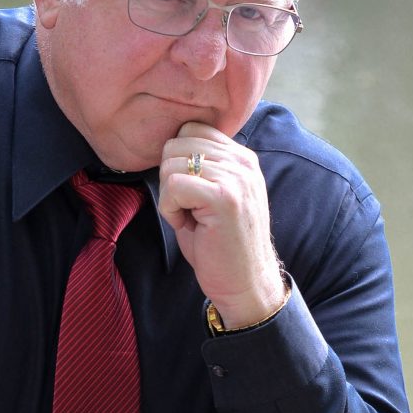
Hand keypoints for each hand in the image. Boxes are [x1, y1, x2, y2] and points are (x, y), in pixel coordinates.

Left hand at [158, 122, 286, 328]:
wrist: (245, 283)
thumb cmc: (219, 243)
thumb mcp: (212, 194)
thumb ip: (198, 165)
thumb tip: (166, 145)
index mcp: (241, 157)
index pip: (191, 129)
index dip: (176, 161)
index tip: (188, 192)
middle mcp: (243, 161)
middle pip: (176, 143)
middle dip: (168, 178)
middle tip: (186, 207)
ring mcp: (236, 178)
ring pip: (171, 164)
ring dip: (169, 196)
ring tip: (189, 217)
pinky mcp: (225, 198)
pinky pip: (173, 186)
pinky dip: (169, 209)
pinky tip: (187, 225)